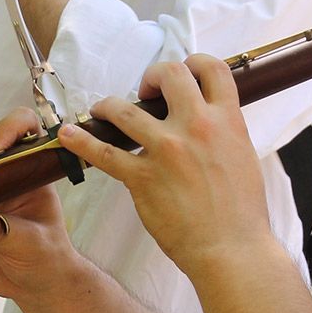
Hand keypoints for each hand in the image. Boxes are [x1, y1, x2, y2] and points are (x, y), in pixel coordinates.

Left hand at [57, 55, 276, 276]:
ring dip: (108, 105)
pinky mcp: (142, 178)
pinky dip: (81, 142)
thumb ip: (223, 133)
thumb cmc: (242, 212)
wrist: (232, 250)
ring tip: (102, 110)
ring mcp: (166, 151)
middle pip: (169, 74)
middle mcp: (196, 127)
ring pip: (125, 110)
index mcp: (227, 121)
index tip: (182, 73)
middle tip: (144, 91)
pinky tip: (68, 136)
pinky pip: (104, 153)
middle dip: (152, 76)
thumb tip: (208, 122)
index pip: (212, 68)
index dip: (194, 63)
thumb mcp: (243, 157)